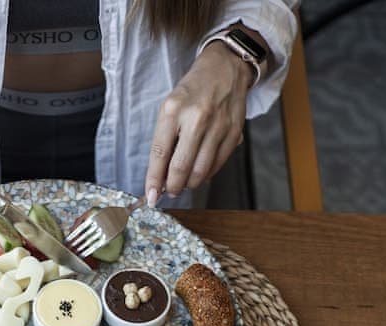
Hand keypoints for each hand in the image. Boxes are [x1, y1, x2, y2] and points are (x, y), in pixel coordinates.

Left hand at [145, 43, 251, 203]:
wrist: (226, 67)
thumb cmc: (193, 90)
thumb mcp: (171, 107)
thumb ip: (165, 140)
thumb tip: (160, 176)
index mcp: (174, 110)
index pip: (160, 154)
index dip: (154, 180)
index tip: (151, 197)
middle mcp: (196, 118)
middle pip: (181, 167)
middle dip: (173, 186)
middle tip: (170, 191)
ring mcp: (217, 126)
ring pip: (200, 171)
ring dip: (190, 183)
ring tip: (185, 182)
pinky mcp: (234, 132)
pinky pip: (217, 165)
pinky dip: (206, 174)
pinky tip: (200, 171)